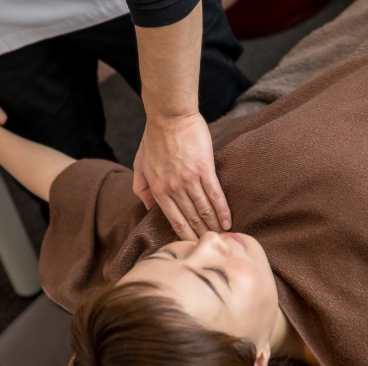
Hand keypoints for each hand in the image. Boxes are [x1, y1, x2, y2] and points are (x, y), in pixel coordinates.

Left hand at [133, 113, 231, 240]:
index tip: (193, 246)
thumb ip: (141, 187)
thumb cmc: (153, 138)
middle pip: (191, 218)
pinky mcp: (204, 169)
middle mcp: (173, 188)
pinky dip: (222, 210)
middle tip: (211, 246)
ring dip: (213, 226)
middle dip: (202, 235)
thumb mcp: (140, 164)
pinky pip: (215, 194)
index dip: (185, 236)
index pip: (173, 220)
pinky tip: (228, 221)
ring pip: (203, 210)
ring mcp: (189, 179)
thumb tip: (148, 207)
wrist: (169, 116)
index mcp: (158, 189)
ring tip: (222, 237)